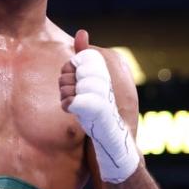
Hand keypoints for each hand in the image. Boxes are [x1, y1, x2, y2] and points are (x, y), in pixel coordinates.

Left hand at [60, 29, 139, 183]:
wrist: (119, 157)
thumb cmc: (106, 120)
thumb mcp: (97, 86)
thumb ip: (88, 59)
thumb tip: (81, 31)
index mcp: (120, 70)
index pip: (86, 55)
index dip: (75, 69)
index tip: (76, 84)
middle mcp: (119, 80)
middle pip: (77, 66)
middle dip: (68, 81)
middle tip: (74, 95)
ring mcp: (112, 96)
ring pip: (74, 82)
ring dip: (68, 94)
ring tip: (75, 106)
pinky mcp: (101, 113)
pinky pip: (74, 100)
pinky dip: (69, 105)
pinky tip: (72, 114)